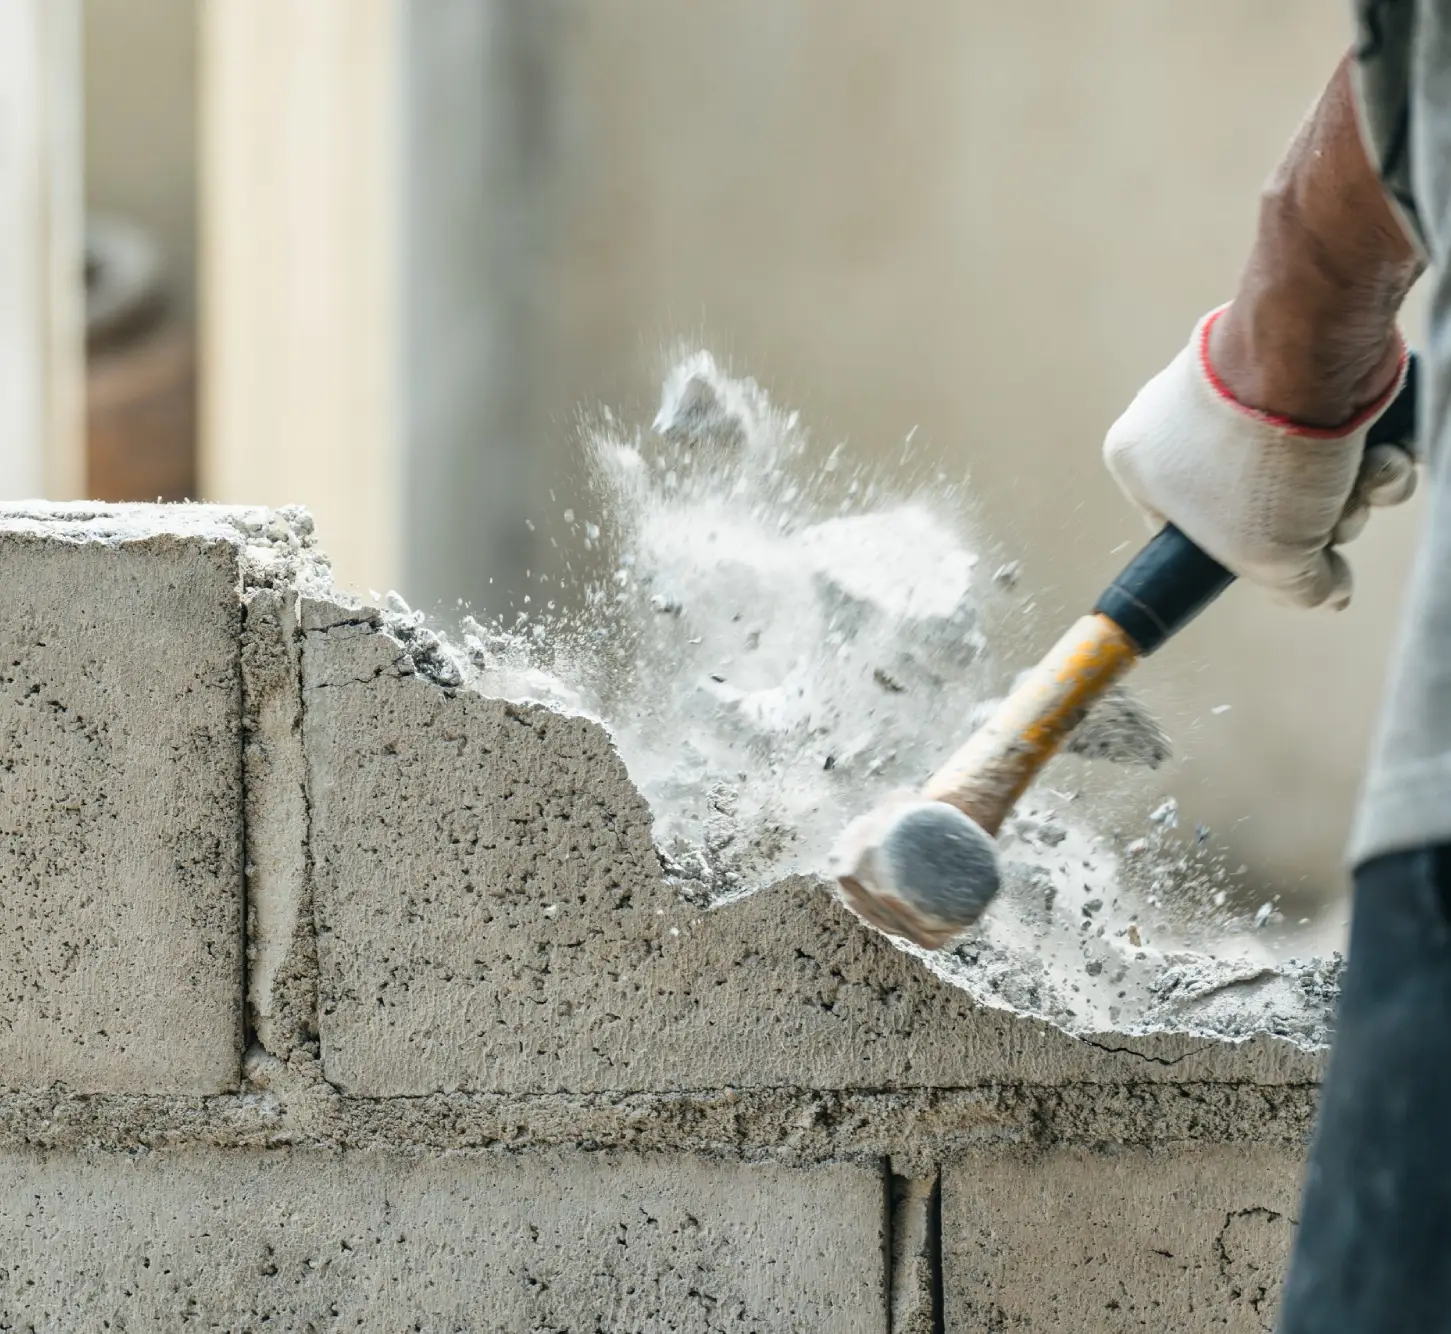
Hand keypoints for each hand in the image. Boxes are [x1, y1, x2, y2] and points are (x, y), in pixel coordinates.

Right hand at [1103, 306, 1412, 609]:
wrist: (1310, 351)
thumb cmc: (1259, 457)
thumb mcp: (1264, 556)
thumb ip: (1292, 588)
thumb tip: (1326, 592)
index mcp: (1140, 460)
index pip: (1185, 532)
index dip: (1236, 556)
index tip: (1274, 563)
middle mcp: (1183, 421)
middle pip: (1259, 506)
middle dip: (1311, 526)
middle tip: (1328, 523)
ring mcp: (1244, 389)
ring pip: (1308, 474)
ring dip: (1351, 496)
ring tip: (1362, 483)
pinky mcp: (1304, 368)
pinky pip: (1337, 432)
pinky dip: (1371, 455)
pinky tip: (1383, 454)